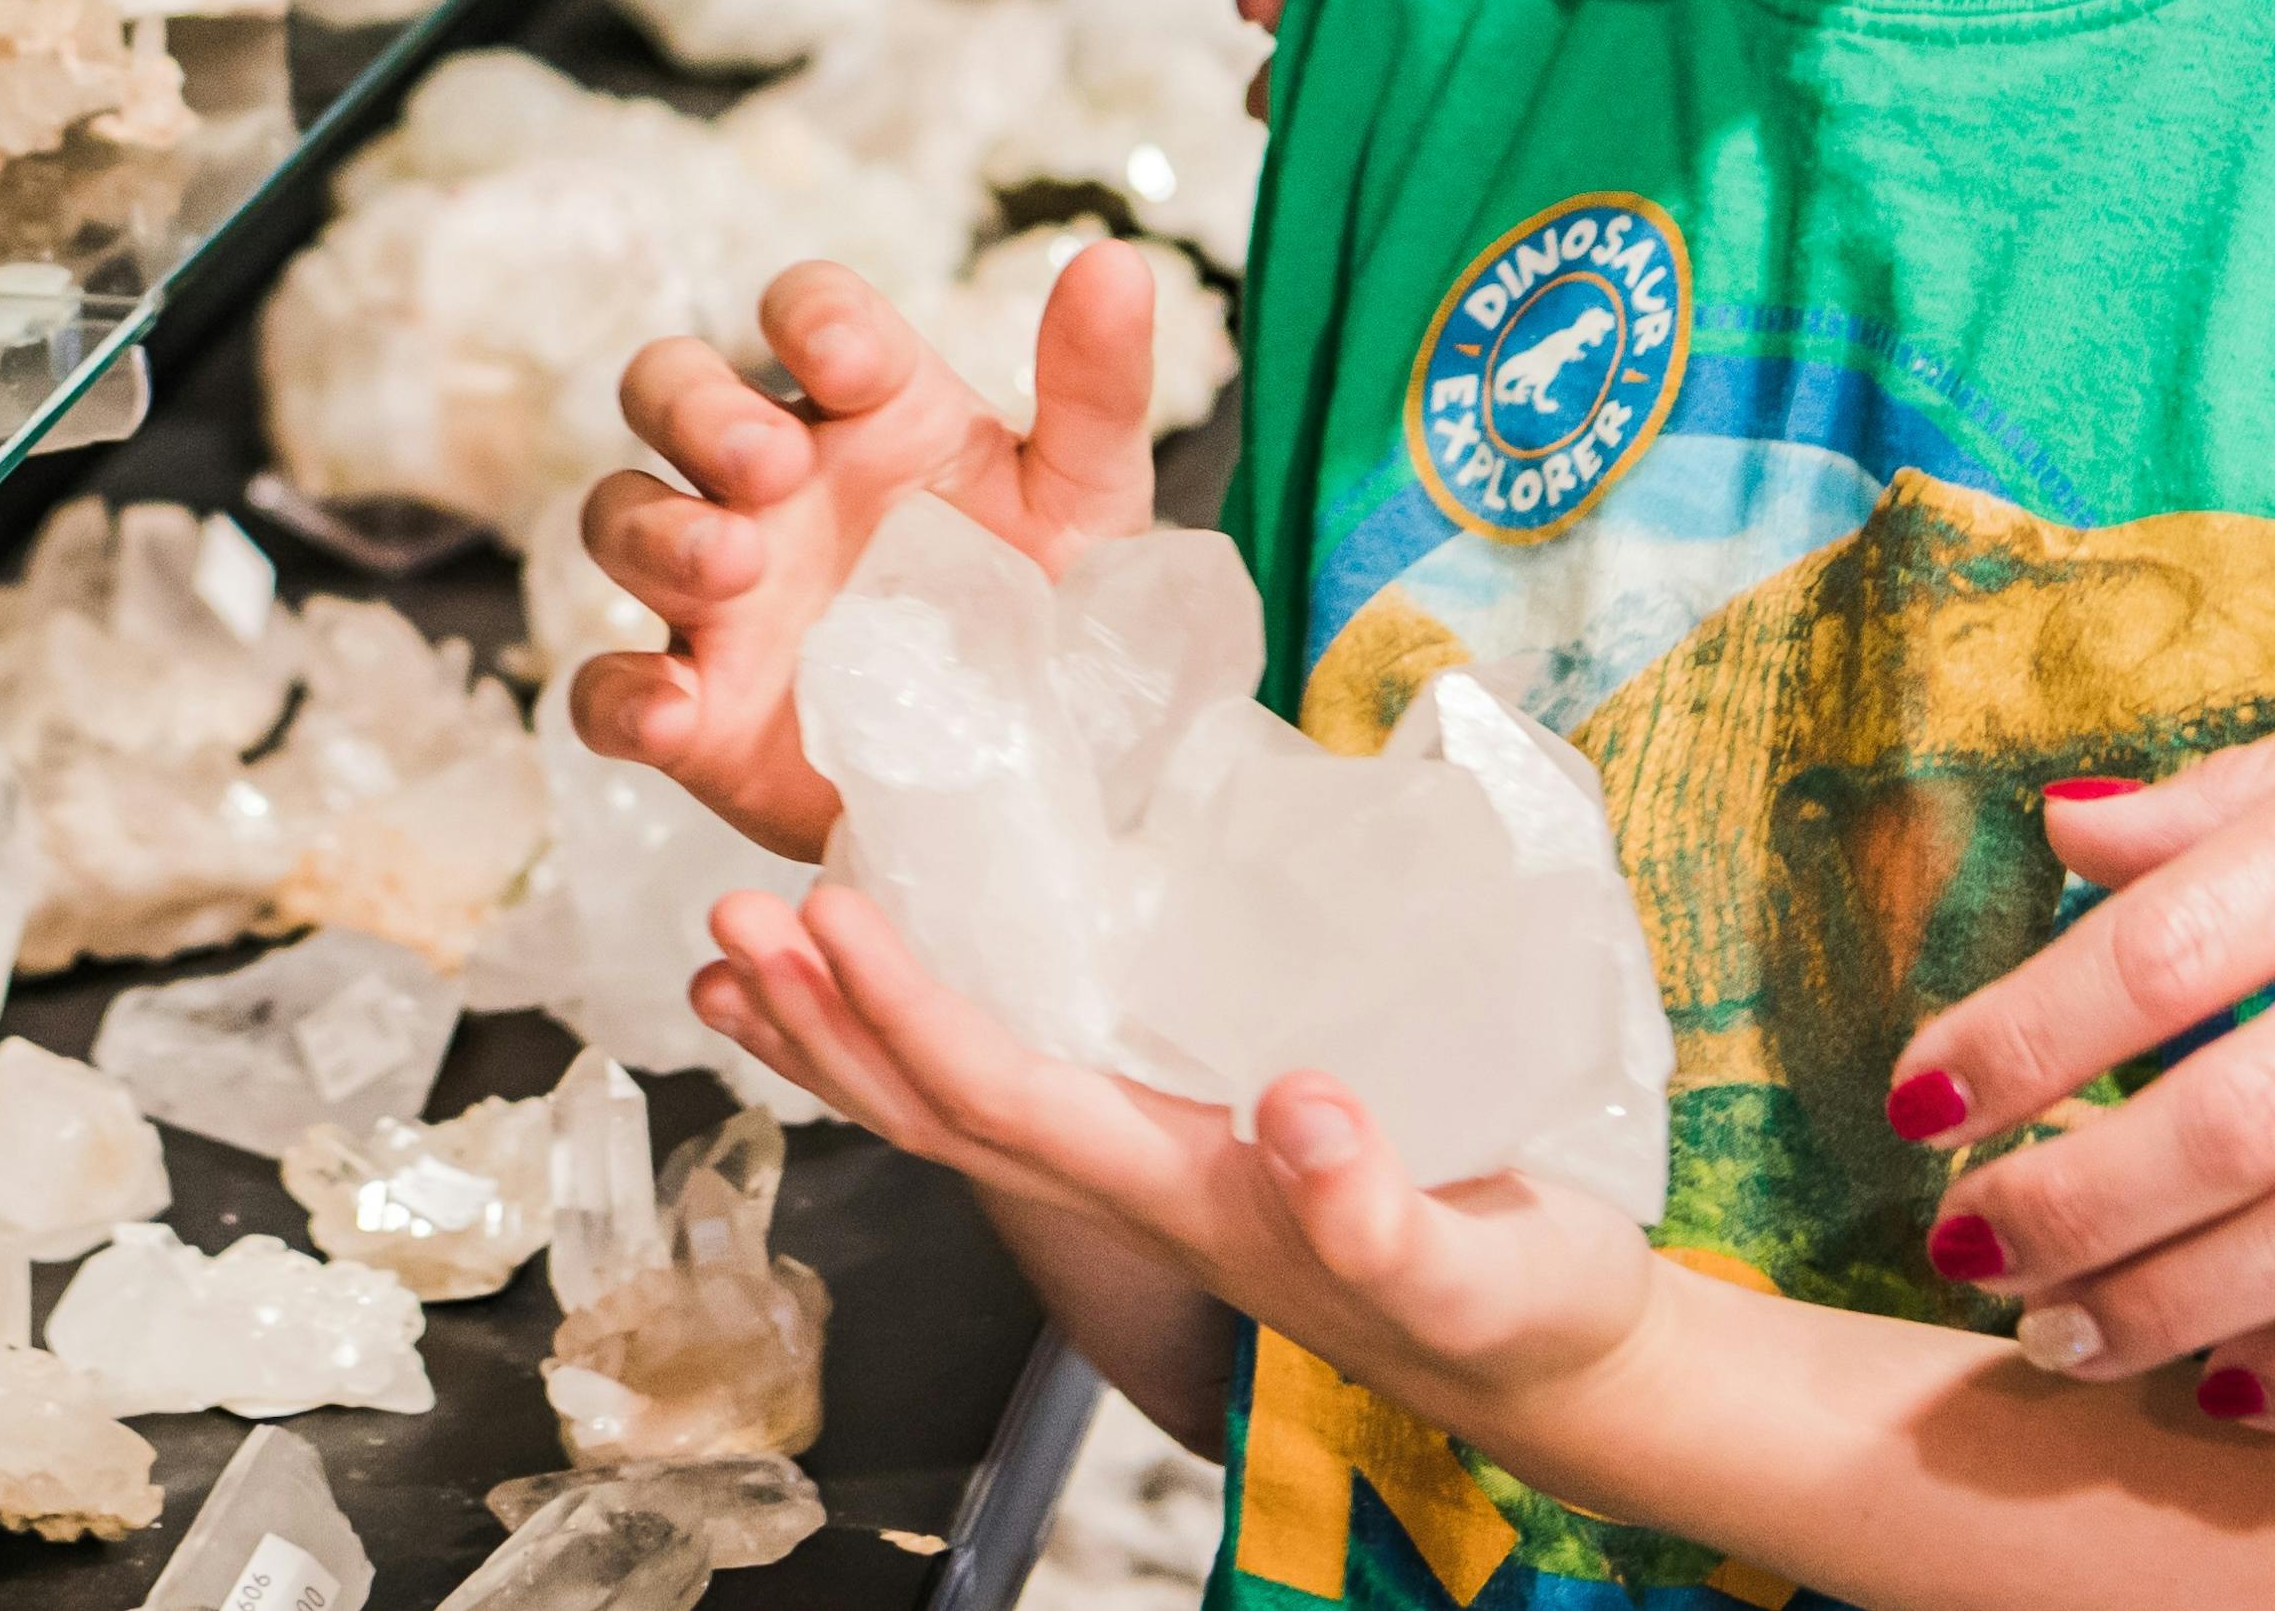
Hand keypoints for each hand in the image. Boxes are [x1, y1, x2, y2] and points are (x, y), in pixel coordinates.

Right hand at [564, 248, 1166, 858]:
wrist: (1042, 777)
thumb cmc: (1049, 609)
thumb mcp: (1087, 500)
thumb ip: (1095, 388)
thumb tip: (1116, 261)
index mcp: (867, 409)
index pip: (807, 310)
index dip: (811, 317)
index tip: (850, 363)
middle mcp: (771, 482)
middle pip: (669, 385)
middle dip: (696, 406)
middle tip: (768, 464)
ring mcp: (719, 595)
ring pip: (619, 515)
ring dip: (658, 531)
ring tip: (735, 568)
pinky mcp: (696, 712)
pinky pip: (606, 690)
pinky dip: (622, 697)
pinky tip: (674, 714)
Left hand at [701, 875, 1663, 1433]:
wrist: (1551, 1357)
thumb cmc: (1518, 1305)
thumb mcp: (1475, 1268)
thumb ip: (1385, 1206)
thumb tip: (1301, 1108)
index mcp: (1189, 1197)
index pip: (1009, 1100)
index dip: (909, 1013)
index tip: (826, 918)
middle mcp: (1142, 1189)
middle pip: (943, 1112)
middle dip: (826, 1024)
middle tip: (723, 928)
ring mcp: (1154, 1174)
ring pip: (962, 1108)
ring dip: (846, 1036)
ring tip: (746, 962)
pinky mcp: (1184, 1149)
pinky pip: (1023, 1088)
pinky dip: (935, 1032)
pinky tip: (905, 983)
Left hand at [1889, 595, 2274, 1430]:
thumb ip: (2255, 791)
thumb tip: (2068, 832)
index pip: (2160, 943)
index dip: (2016, 1029)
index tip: (1913, 1083)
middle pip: (2219, 1120)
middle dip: (2059, 1202)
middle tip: (1958, 1241)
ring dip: (2160, 1306)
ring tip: (2053, 1331)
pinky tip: (2238, 1392)